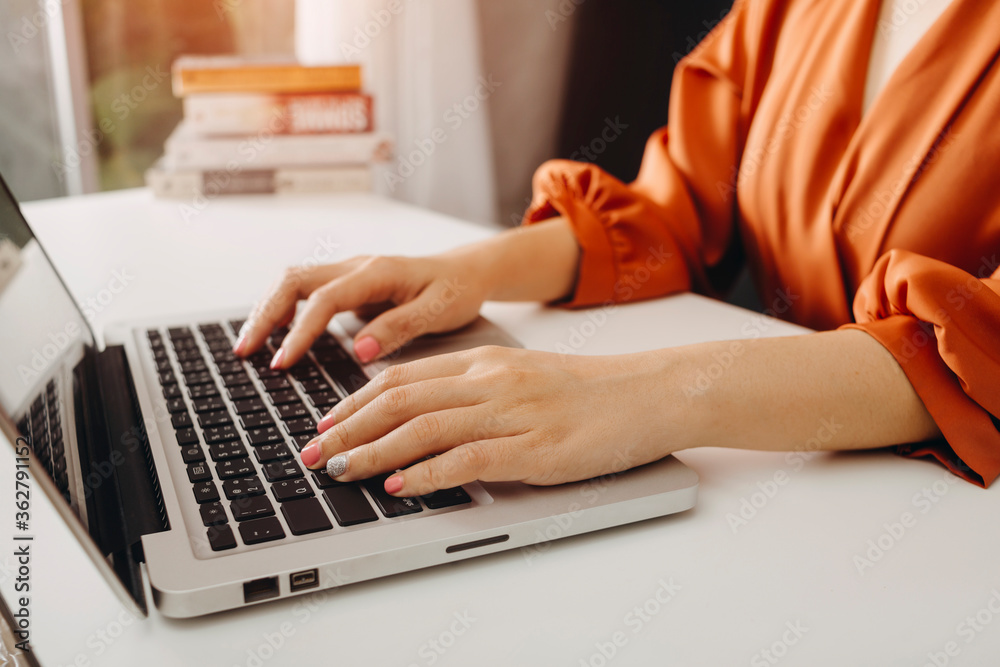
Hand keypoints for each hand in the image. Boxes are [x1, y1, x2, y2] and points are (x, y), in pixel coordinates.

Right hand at [235, 253, 489, 367]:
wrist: (467, 272)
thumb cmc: (456, 291)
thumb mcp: (439, 311)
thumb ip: (400, 328)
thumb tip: (360, 350)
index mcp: (377, 273)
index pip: (325, 299)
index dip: (301, 331)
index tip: (284, 361)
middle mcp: (356, 267)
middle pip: (295, 281)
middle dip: (266, 315)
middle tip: (247, 352)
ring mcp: (349, 274)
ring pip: (294, 281)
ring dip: (267, 310)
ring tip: (249, 346)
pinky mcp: (348, 285)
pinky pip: (305, 291)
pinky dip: (283, 309)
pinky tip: (274, 334)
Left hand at [298, 346, 678, 495]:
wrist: (647, 392)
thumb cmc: (587, 391)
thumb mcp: (522, 377)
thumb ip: (473, 392)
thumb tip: (423, 418)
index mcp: (484, 361)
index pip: (402, 378)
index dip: (354, 401)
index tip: (325, 422)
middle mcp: (489, 381)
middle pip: (400, 400)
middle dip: (347, 428)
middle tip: (313, 452)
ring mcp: (511, 413)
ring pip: (424, 428)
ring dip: (373, 452)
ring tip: (339, 470)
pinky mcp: (534, 448)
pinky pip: (468, 459)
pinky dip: (428, 473)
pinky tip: (401, 486)